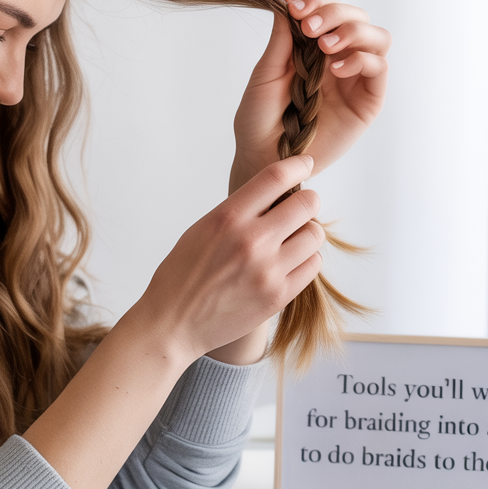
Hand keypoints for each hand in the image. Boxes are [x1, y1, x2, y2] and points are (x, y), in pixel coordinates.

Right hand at [133, 155, 323, 360]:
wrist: (172, 324)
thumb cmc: (181, 276)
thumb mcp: (201, 230)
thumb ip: (238, 212)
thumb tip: (275, 196)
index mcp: (228, 218)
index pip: (276, 177)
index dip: (298, 165)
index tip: (305, 164)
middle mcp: (251, 241)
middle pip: (307, 204)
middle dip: (307, 202)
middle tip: (299, 209)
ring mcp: (268, 270)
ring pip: (315, 235)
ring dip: (307, 232)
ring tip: (291, 240)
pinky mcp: (278, 296)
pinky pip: (312, 265)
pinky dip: (305, 259)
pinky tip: (288, 263)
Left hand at [229, 0, 389, 191]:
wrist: (263, 158)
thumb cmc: (258, 120)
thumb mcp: (266, 73)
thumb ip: (282, 37)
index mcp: (313, 49)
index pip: (329, 11)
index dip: (317, 2)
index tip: (296, 7)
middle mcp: (338, 59)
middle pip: (357, 17)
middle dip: (335, 13)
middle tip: (309, 26)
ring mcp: (355, 79)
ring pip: (376, 37)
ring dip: (353, 31)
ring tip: (325, 47)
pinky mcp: (368, 101)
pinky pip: (379, 69)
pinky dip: (361, 60)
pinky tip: (336, 70)